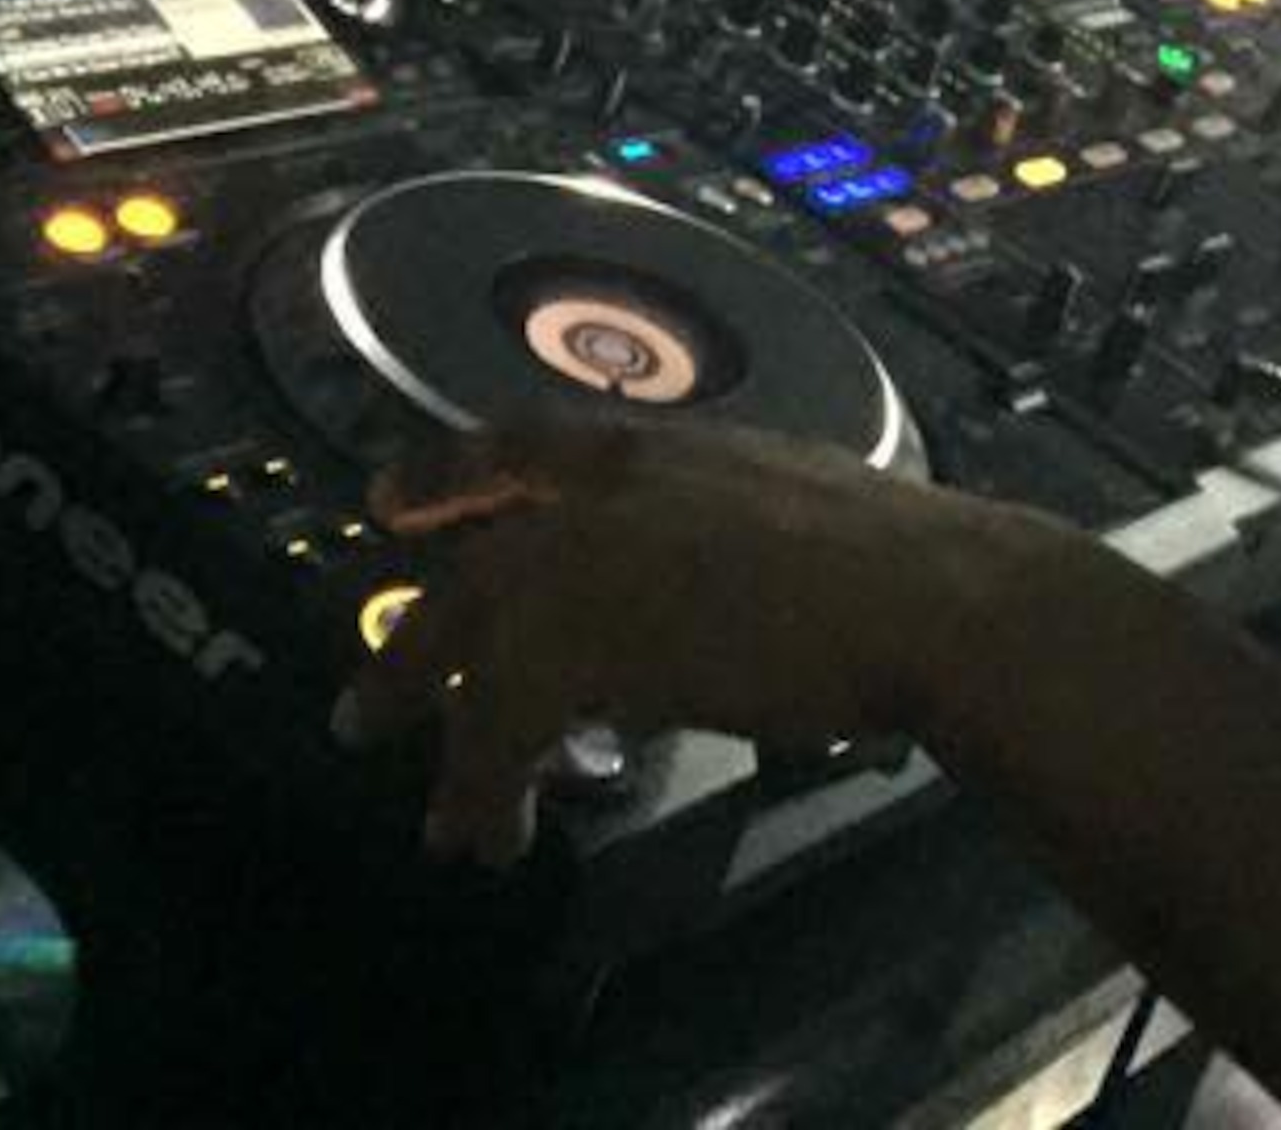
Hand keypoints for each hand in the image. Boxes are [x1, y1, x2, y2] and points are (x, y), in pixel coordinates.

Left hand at [333, 416, 1027, 868]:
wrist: (917, 593)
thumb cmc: (886, 553)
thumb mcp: (782, 499)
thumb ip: (717, 525)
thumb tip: (706, 573)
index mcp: (655, 447)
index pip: (523, 442)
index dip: (449, 469)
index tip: (389, 497)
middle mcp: (601, 496)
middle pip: (473, 568)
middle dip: (414, 644)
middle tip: (363, 709)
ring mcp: (585, 564)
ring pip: (474, 655)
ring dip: (450, 743)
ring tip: (448, 823)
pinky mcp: (581, 646)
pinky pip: (497, 729)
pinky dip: (486, 790)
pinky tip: (494, 836)